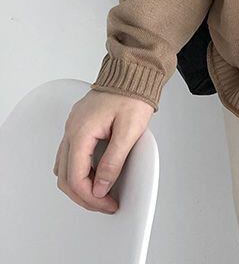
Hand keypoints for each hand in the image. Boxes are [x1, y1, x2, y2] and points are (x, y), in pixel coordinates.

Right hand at [53, 89, 153, 212]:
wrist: (134, 72)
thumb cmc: (133, 94)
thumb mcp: (130, 130)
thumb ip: (114, 161)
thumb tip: (101, 186)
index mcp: (81, 132)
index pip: (76, 177)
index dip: (91, 197)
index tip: (107, 204)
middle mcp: (72, 130)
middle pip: (65, 176)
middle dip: (84, 196)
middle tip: (104, 204)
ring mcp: (73, 126)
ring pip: (65, 167)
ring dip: (79, 184)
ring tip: (100, 192)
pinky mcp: (80, 124)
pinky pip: (71, 154)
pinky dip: (80, 169)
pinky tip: (96, 173)